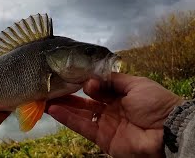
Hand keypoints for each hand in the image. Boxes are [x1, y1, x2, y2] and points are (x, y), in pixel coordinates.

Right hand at [47, 73, 183, 156]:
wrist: (167, 130)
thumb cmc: (156, 103)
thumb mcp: (135, 84)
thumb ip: (112, 80)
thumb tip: (90, 79)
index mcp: (120, 94)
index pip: (97, 86)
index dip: (83, 81)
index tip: (69, 74)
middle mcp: (111, 108)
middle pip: (85, 100)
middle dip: (69, 93)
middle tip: (51, 86)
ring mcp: (105, 123)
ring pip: (80, 113)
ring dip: (62, 105)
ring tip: (46, 97)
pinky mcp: (102, 137)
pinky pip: (81, 126)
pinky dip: (66, 118)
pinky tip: (53, 109)